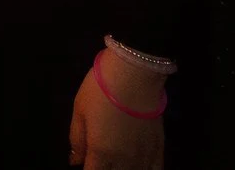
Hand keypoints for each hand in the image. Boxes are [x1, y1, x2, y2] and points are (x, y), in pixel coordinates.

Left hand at [69, 51, 165, 168]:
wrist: (133, 74)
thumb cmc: (100, 90)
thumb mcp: (80, 112)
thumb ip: (77, 140)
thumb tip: (75, 161)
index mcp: (101, 153)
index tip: (87, 164)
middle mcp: (124, 161)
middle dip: (105, 169)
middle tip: (100, 159)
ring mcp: (144, 156)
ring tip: (116, 161)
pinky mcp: (159, 147)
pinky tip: (140, 166)